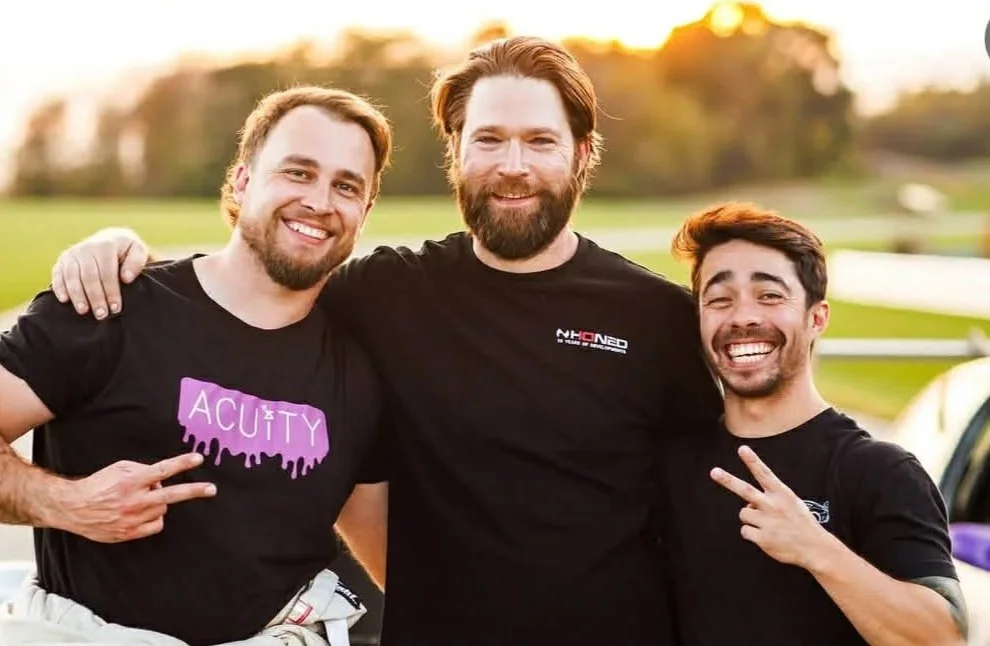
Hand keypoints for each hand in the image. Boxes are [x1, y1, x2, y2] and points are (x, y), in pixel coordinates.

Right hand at [51, 228, 149, 319]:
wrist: (110, 240)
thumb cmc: (127, 251)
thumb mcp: (138, 252)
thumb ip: (136, 263)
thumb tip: (126, 278)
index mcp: (106, 246)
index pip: (107, 273)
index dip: (111, 292)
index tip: (115, 308)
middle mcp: (87, 247)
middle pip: (89, 276)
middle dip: (95, 297)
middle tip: (101, 314)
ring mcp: (73, 253)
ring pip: (72, 276)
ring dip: (77, 295)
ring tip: (83, 311)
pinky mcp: (63, 259)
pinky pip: (58, 274)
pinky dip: (60, 287)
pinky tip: (64, 300)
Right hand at [54, 452, 215, 542]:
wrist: (74, 508)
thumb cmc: (99, 485)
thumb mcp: (118, 468)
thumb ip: (143, 470)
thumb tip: (162, 477)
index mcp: (130, 481)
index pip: (162, 470)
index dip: (181, 464)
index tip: (198, 459)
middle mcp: (133, 500)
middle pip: (171, 495)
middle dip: (194, 491)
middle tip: (212, 489)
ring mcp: (132, 518)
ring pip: (162, 509)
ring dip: (158, 503)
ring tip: (142, 500)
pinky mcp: (129, 533)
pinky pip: (156, 525)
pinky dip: (154, 518)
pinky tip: (142, 514)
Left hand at [710, 445, 833, 568]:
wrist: (815, 548)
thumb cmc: (801, 523)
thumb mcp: (792, 502)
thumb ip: (770, 498)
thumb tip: (749, 502)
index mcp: (782, 495)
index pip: (765, 474)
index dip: (753, 461)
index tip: (742, 449)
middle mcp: (773, 506)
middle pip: (745, 490)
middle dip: (728, 480)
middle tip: (714, 471)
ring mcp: (768, 522)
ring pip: (743, 513)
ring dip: (750, 518)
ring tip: (766, 524)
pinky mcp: (763, 538)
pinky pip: (745, 531)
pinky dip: (752, 534)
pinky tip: (766, 536)